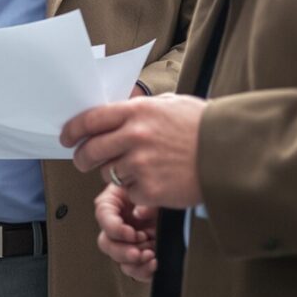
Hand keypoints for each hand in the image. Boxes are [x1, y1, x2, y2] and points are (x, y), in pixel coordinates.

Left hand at [61, 95, 206, 209]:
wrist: (231, 155)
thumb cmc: (204, 126)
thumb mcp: (171, 104)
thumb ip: (141, 107)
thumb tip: (117, 105)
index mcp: (138, 112)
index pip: (90, 120)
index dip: (73, 130)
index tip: (66, 137)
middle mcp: (134, 137)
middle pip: (90, 151)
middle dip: (81, 158)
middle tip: (82, 161)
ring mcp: (141, 165)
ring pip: (109, 173)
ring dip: (116, 174)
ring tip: (137, 170)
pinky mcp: (150, 190)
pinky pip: (130, 193)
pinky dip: (138, 191)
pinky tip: (155, 182)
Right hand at [93, 182, 158, 280]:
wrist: (179, 200)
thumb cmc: (163, 188)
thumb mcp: (155, 189)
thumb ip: (146, 200)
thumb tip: (138, 213)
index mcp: (114, 202)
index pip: (103, 216)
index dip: (115, 228)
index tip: (131, 233)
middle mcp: (118, 223)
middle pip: (107, 242)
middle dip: (122, 251)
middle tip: (137, 252)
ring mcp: (127, 240)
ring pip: (118, 259)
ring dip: (133, 262)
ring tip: (150, 256)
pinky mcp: (139, 254)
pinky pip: (135, 269)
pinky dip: (143, 271)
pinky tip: (154, 264)